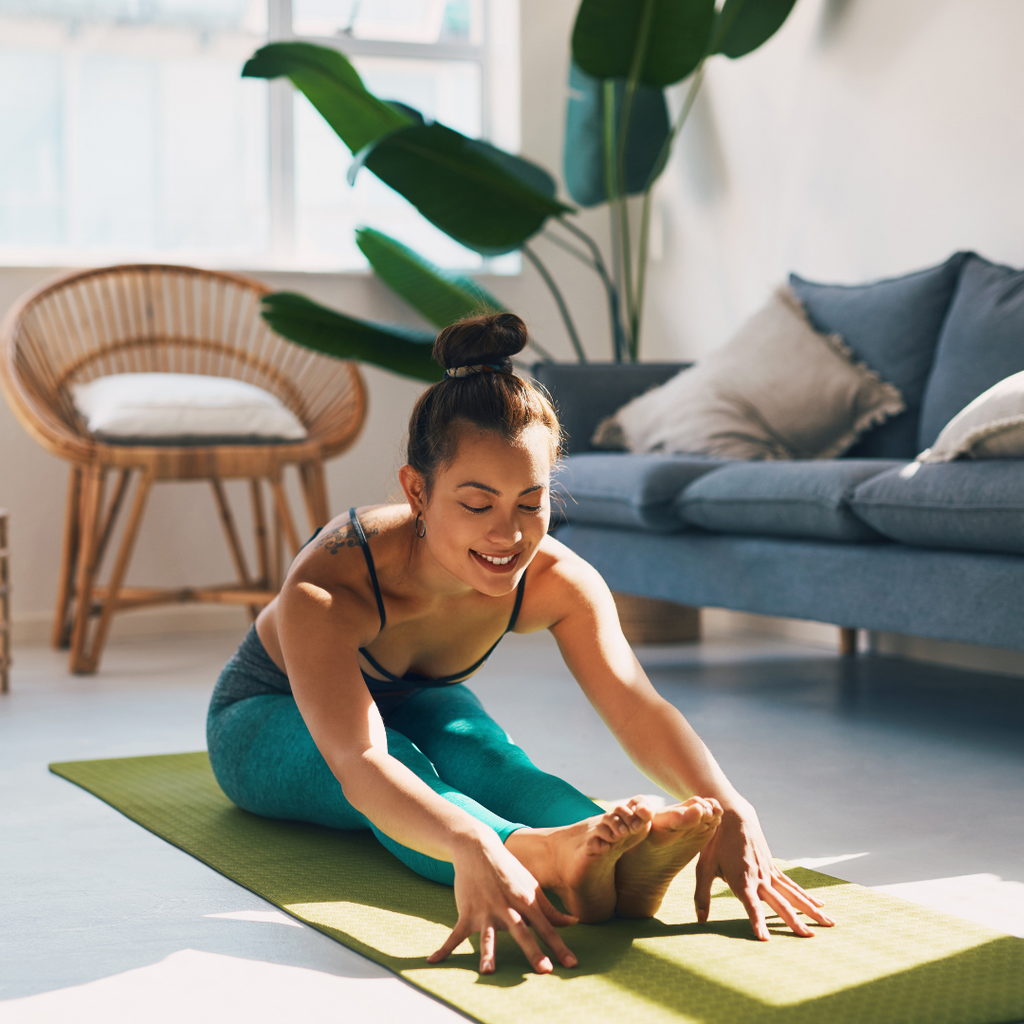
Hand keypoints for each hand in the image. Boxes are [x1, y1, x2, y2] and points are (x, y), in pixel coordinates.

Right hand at [428, 835, 579, 973]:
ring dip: (488, 953)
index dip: (560, 946)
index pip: (547, 928)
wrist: (478, 848)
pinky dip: (444, 948)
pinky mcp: (467, 911)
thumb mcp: (532, 886)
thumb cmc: (509, 870)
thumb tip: (574, 922)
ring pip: (488, 935)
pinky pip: (454, 934)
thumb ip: (551, 909)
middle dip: (533, 951)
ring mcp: (486, 910)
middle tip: (544, 970)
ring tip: (488, 971)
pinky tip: (432, 961)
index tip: (572, 964)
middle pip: (523, 932)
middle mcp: (508, 907)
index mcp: (526, 900)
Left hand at [694, 802, 834, 939]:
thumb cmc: (715, 842)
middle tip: (808, 937)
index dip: (757, 921)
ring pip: (793, 894)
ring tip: (829, 923)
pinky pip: (792, 885)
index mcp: (741, 879)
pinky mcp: (773, 867)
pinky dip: (806, 895)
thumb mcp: (704, 866)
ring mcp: (769, 872)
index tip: (765, 938)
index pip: (751, 905)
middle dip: (794, 921)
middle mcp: (759, 878)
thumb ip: (702, 895)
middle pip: (779, 903)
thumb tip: (700, 921)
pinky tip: (820, 904)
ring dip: (811, 909)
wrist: (733, 815)